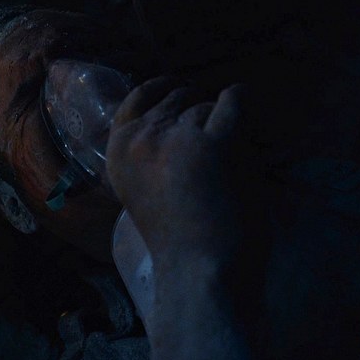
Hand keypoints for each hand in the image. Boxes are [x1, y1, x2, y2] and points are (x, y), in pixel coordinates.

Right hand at [107, 77, 257, 359]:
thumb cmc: (177, 244)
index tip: (172, 86)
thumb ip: (148, 159)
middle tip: (210, 131)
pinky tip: (241, 95)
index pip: (134, 101)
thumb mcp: (143, 194)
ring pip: (204, 108)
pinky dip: (238, 100)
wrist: (200, 272)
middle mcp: (142, 139)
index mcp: (118, 154)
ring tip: (226, 158)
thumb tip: (173, 123)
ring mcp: (176, 137)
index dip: (158, 90)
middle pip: (175, 102)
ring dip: (218, 123)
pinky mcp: (214, 143)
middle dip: (193, 110)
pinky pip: (230, 106)